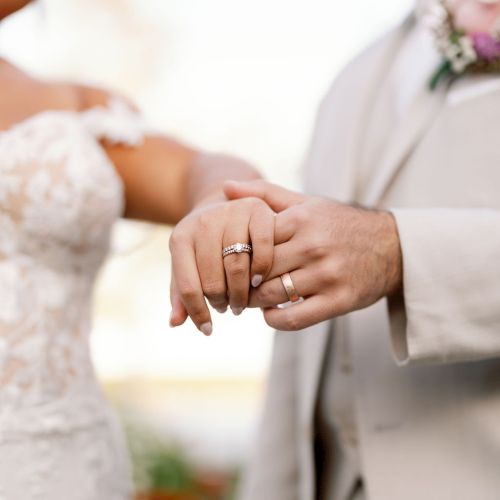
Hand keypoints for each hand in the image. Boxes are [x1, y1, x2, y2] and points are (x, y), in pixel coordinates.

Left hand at [169, 195, 274, 334]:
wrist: (224, 204)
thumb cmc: (204, 244)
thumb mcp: (187, 263)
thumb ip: (181, 292)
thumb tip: (175, 322)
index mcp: (180, 238)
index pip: (188, 286)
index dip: (197, 313)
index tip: (207, 329)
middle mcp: (203, 222)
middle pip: (213, 279)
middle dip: (221, 302)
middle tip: (228, 309)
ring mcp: (230, 213)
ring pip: (237, 265)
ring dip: (241, 292)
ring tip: (242, 302)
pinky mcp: (256, 209)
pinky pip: (263, 246)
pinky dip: (262, 268)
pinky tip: (258, 281)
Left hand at [224, 180, 401, 330]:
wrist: (392, 246)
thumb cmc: (339, 223)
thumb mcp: (307, 202)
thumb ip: (266, 194)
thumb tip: (226, 186)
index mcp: (301, 219)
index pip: (251, 240)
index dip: (234, 253)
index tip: (228, 261)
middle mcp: (313, 245)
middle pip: (257, 269)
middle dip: (239, 280)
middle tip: (231, 286)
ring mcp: (327, 274)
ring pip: (271, 294)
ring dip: (254, 301)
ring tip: (249, 298)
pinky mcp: (339, 300)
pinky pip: (294, 318)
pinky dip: (275, 319)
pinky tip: (270, 312)